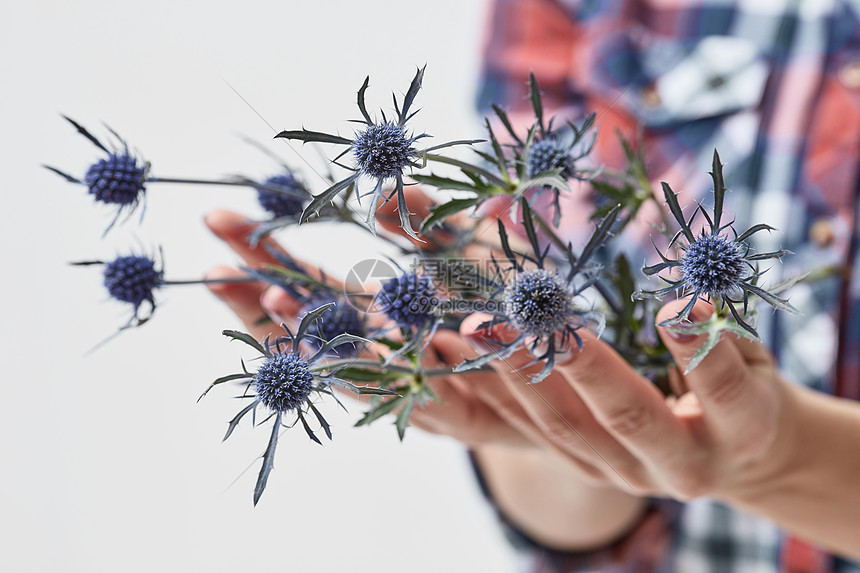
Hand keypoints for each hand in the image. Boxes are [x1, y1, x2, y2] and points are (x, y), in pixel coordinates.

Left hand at [460, 300, 795, 501]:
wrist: (729, 454)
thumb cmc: (743, 384)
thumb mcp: (752, 355)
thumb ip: (720, 332)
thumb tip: (686, 290)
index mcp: (742, 430)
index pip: (721, 391)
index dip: (699, 350)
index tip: (674, 305)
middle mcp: (684, 465)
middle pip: (627, 415)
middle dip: (578, 363)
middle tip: (533, 315)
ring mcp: (629, 476)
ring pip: (566, 428)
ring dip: (519, 374)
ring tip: (478, 328)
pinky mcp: (589, 471)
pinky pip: (538, 434)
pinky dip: (502, 396)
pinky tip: (469, 360)